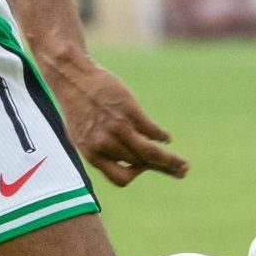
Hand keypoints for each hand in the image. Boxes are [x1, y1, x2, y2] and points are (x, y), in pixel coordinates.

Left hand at [43, 55, 187, 187]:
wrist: (72, 77)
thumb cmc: (77, 107)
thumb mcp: (82, 135)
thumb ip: (101, 150)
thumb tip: (122, 160)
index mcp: (92, 154)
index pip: (120, 177)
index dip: (134, 174)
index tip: (142, 167)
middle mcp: (106, 144)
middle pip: (140, 163)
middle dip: (163, 168)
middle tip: (181, 172)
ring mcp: (118, 127)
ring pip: (149, 152)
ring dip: (169, 160)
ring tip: (183, 164)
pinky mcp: (128, 110)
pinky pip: (150, 129)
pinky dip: (161, 135)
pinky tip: (166, 138)